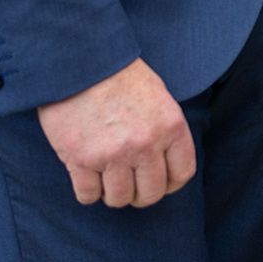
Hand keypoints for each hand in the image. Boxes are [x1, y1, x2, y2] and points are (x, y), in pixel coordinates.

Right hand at [37, 59, 195, 207]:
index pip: (182, 174)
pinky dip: (88, 192)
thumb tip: (165, 161)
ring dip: (113, 194)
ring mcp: (113, 155)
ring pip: (119, 199)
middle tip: (130, 186)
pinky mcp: (80, 160)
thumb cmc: (121, 76)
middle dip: (140, 195)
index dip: (169, 184)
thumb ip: (165, 129)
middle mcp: (146, 144)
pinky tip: (87, 177)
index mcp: (171, 126)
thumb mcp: (159, 97)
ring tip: (108, 180)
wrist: (82, 62)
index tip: (158, 183)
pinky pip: (88, 195)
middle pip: (150, 193)